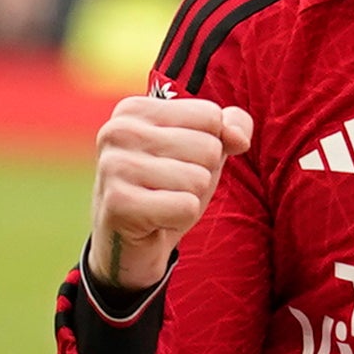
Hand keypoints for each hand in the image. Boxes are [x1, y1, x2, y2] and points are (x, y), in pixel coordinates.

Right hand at [90, 90, 256, 292]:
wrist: (131, 243)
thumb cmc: (169, 188)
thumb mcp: (205, 151)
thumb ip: (231, 128)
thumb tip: (239, 138)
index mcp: (135, 109)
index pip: (210, 115)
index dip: (209, 145)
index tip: (178, 162)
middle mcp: (118, 130)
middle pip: (208, 147)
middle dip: (201, 174)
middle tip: (170, 188)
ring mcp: (114, 166)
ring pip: (199, 178)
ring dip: (190, 198)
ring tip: (163, 203)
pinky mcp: (118, 202)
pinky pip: (186, 206)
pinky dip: (181, 219)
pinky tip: (157, 221)